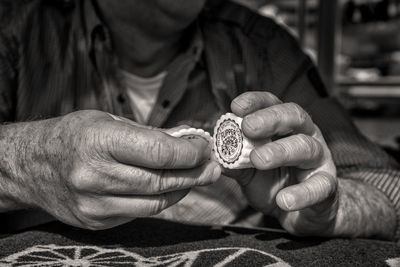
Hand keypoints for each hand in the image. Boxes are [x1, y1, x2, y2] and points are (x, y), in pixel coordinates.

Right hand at [10, 110, 219, 229]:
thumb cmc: (72, 136)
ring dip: (181, 190)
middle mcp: (94, 175)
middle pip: (161, 180)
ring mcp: (94, 203)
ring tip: (196, 178)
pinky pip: (139, 212)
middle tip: (212, 168)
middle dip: (194, 174)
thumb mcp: (107, 120)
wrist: (31, 166)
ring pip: (155, 202)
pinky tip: (169, 188)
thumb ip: (146, 135)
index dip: (189, 152)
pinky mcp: (95, 221)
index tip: (204, 148)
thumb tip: (185, 143)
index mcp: (98, 140)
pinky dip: (160, 200)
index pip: (158, 152)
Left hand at [227, 92, 337, 235]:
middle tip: (248, 127)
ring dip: (280, 151)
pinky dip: (301, 193)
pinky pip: (319, 186)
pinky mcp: (327, 185)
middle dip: (270, 119)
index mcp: (284, 127)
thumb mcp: (249, 171)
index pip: (272, 104)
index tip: (236, 106)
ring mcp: (319, 159)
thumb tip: (210, 153)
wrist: (302, 213)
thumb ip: (232, 161)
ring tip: (258, 160)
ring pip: (306, 147)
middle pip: (293, 116)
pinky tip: (284, 200)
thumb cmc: (274, 184)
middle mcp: (304, 135)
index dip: (255, 102)